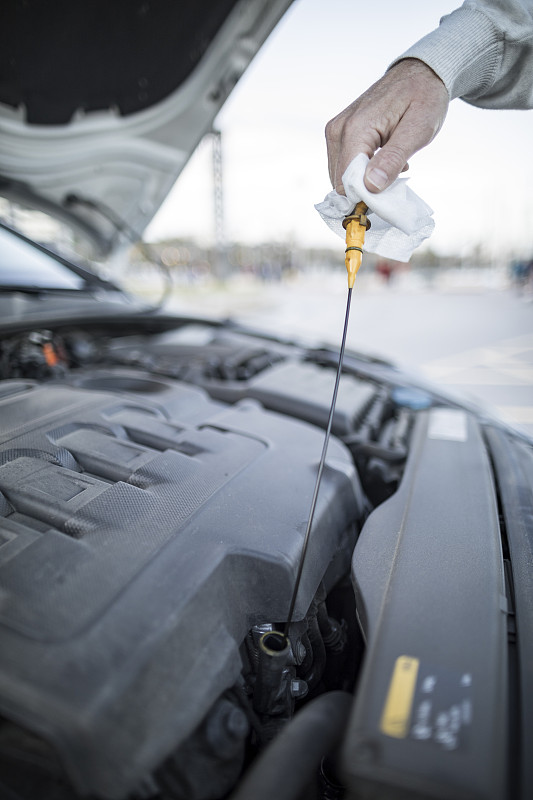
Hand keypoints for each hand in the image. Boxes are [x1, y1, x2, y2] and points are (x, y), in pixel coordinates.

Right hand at [325, 58, 448, 193]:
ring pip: (340, 177)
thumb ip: (392, 159)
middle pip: (340, 182)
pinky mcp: (338, 133)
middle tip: (393, 178)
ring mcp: (335, 131)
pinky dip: (361, 172)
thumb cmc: (423, 98)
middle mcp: (338, 130)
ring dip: (364, 181)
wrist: (419, 73)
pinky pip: (343, 165)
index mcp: (356, 130)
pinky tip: (381, 160)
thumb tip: (370, 187)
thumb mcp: (417, 130)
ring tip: (390, 165)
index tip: (388, 196)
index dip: (365, 197)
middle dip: (365, 190)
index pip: (347, 181)